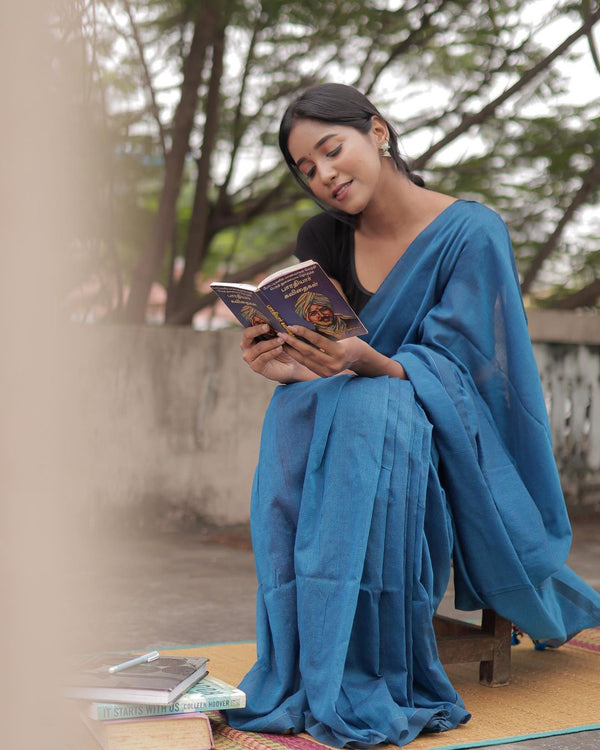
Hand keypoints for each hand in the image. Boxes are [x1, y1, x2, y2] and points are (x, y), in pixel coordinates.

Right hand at [240, 324, 317, 382]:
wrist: (289, 365)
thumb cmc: (282, 348)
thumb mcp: (278, 337)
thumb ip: (273, 328)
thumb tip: (276, 317)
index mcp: (249, 337)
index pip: (248, 328)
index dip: (255, 324)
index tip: (266, 320)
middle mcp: (246, 346)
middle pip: (247, 336)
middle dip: (257, 330)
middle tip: (268, 327)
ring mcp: (250, 357)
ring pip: (258, 347)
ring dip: (271, 342)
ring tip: (281, 339)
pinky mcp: (256, 367)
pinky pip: (263, 358)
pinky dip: (272, 352)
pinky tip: (280, 348)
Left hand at [279, 326, 407, 379]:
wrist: (358, 357)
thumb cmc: (349, 339)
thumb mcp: (341, 333)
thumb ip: (327, 329)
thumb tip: (307, 316)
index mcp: (340, 352)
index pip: (318, 341)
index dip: (304, 333)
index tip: (291, 326)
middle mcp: (333, 364)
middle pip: (308, 352)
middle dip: (293, 343)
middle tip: (280, 334)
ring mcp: (328, 372)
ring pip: (305, 360)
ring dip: (291, 350)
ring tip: (281, 340)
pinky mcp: (323, 375)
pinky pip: (307, 364)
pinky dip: (296, 356)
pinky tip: (288, 348)